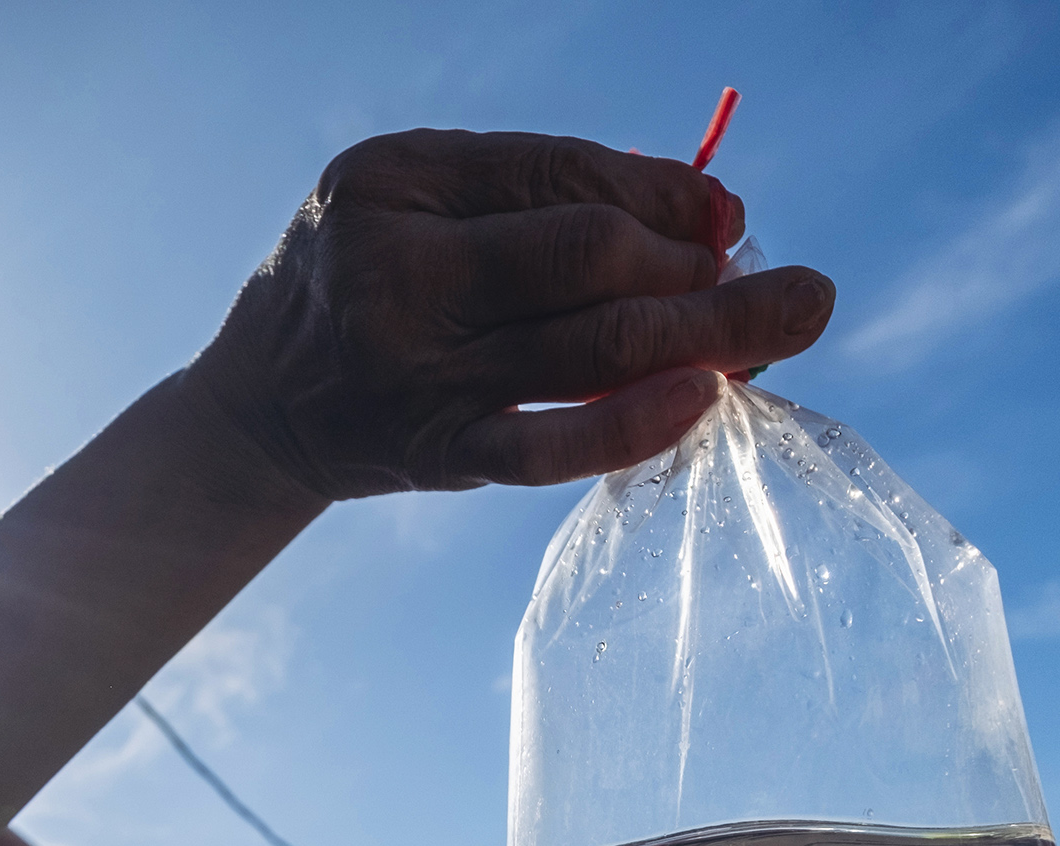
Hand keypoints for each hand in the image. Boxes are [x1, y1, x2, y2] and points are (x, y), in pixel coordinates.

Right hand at [186, 128, 835, 498]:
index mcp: (393, 184)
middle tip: (798, 289)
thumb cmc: (365, 275)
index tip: (727, 217)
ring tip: (796, 321)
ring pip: (594, 348)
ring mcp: (420, 374)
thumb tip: (710, 210)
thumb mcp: (417, 196)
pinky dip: (638, 424)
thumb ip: (539, 187)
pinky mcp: (441, 455)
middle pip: (590, 258)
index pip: (562, 176)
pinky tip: (706, 398)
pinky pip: (554, 446)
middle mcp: (400, 275)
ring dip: (712, 333)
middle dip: (703, 268)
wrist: (261, 404)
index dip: (666, 194)